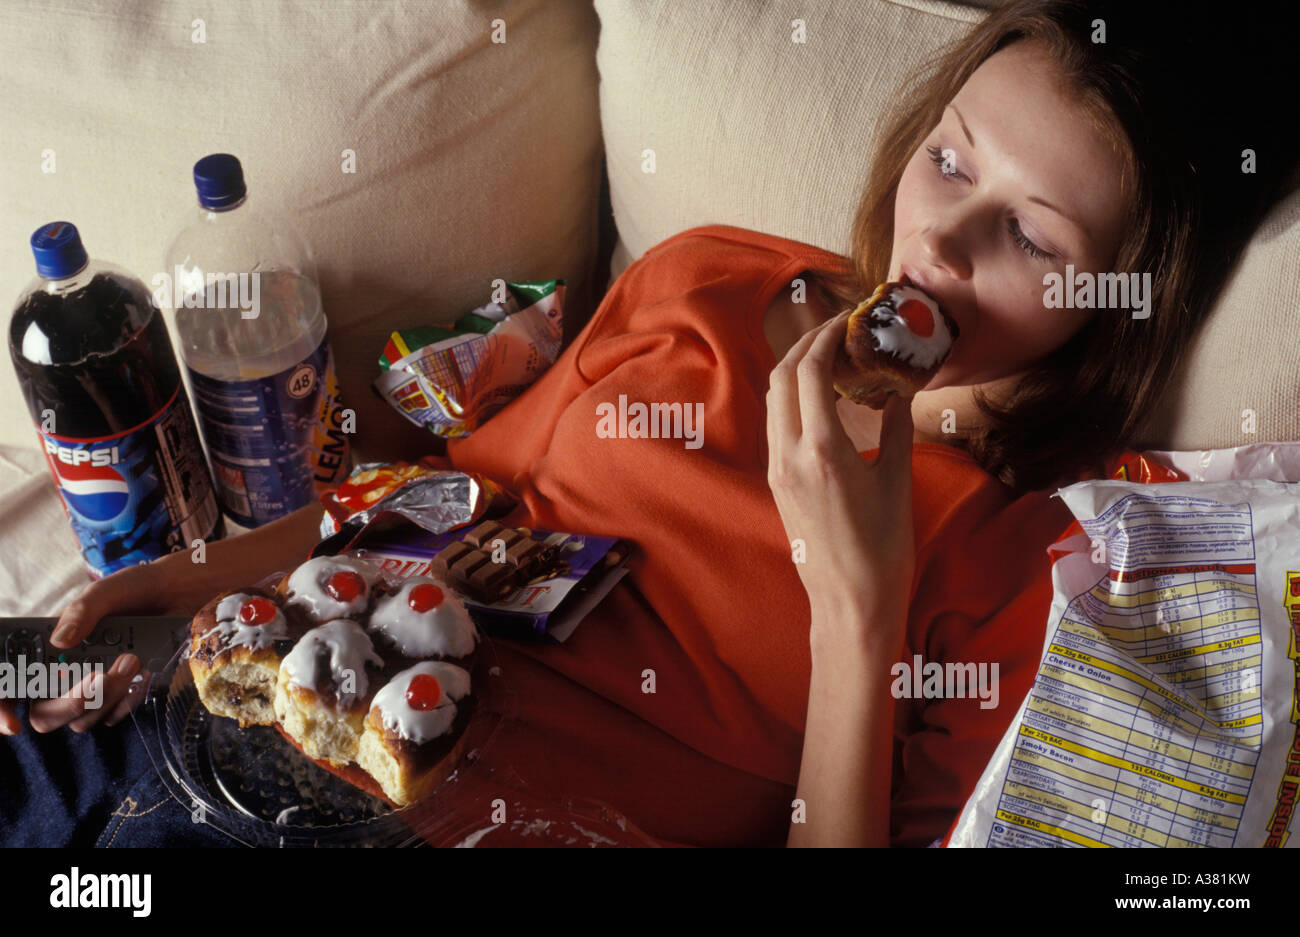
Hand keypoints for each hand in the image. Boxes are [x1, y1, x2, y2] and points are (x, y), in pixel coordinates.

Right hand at [0, 554, 198, 735]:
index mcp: (46, 647)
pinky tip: (143, 673)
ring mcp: (90, 688)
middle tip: (98, 676)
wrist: (176, 595)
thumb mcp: (105, 592)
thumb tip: (59, 641)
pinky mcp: (119, 695)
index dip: (1, 708)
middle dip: (70, 702)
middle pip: (45, 713)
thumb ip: (82, 612)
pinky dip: (127, 700)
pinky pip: (113, 716)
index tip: (11, 723)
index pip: (10, 684)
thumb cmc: (133, 589)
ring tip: (132, 659)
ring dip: (106, 696)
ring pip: (82, 719)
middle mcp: (62, 673)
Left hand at [765, 311, 916, 642]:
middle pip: (782, 376)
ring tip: (830, 358)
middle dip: (806, 345)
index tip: (848, 320)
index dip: (826, 337)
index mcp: (822, 449)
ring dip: (795, 369)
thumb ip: (895, 426)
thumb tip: (899, 389)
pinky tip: (821, 398)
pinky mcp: (776, 483)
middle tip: (837, 330)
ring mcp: (777, 469)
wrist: (850, 601)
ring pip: (774, 399)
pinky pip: (777, 424)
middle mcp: (789, 454)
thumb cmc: (882, 548)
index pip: (810, 370)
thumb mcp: (898, 480)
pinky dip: (793, 398)